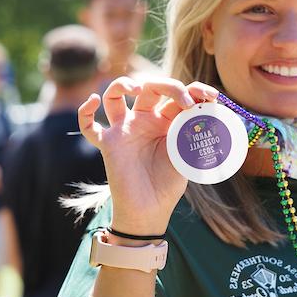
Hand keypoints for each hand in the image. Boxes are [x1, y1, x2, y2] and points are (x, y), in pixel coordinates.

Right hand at [78, 76, 218, 234]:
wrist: (149, 211)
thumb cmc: (168, 184)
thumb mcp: (187, 155)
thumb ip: (194, 134)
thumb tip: (211, 111)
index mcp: (167, 120)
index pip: (178, 94)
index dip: (195, 90)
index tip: (211, 96)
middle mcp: (145, 120)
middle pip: (151, 87)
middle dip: (170, 86)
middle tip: (186, 101)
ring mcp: (125, 129)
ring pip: (116, 95)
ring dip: (124, 84)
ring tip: (137, 88)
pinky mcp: (109, 144)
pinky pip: (89, 126)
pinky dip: (84, 112)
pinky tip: (93, 101)